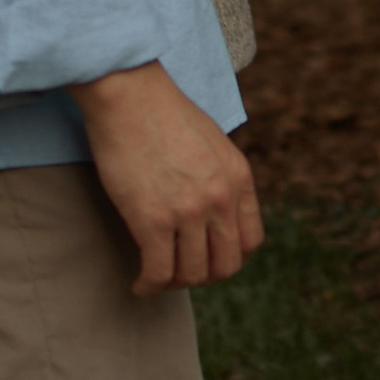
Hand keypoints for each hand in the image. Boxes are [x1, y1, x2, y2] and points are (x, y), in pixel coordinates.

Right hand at [74, 61, 261, 296]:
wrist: (129, 94)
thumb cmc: (161, 112)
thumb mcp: (212, 142)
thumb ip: (219, 176)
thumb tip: (213, 206)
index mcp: (239, 178)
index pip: (250, 241)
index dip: (229, 258)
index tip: (207, 258)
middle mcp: (221, 199)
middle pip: (225, 265)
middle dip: (203, 277)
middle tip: (179, 273)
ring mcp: (190, 211)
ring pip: (192, 274)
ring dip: (174, 283)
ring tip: (156, 277)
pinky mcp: (154, 220)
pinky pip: (159, 272)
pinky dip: (149, 285)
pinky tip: (139, 283)